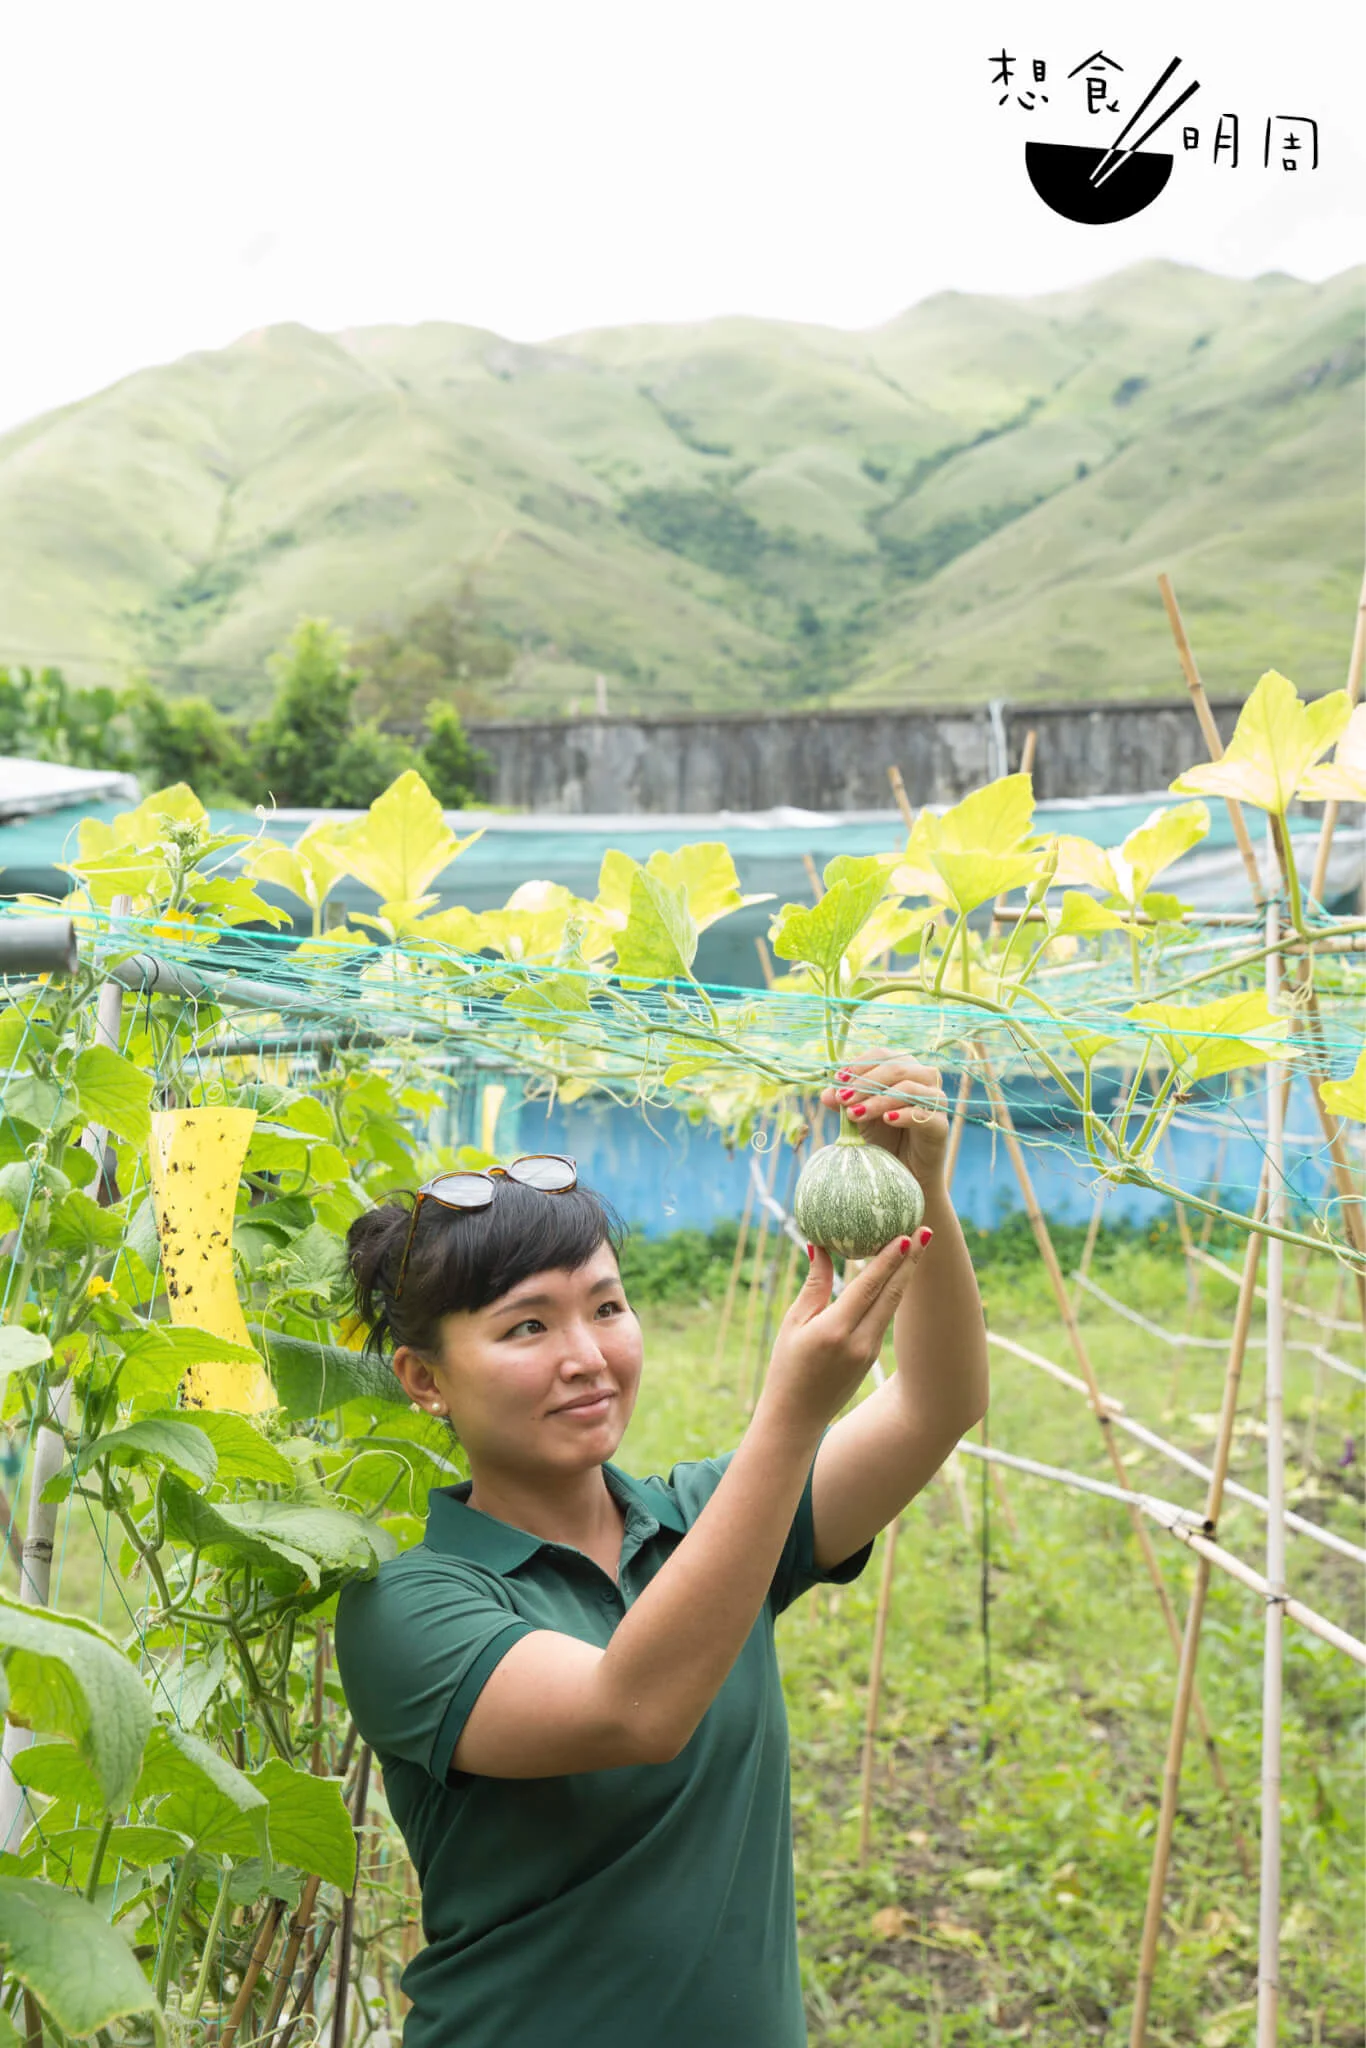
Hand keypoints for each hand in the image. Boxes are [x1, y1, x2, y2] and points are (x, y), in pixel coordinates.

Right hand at [761, 1233, 931, 1429]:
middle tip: (925, 1231)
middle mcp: (858, 1341)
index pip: (868, 1287)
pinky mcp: (872, 1357)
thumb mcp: (793, 1324)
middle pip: (891, 1293)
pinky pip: (884, 1317)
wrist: (797, 1417)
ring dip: (905, 1274)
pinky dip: (892, 1293)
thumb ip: (814, 1286)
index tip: (904, 1235)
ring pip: (892, 1305)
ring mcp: (869, 1351)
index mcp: (835, 1331)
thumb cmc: (786, 1367)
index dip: (888, 1260)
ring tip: (917, 1246)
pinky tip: (896, 1275)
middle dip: (910, 1260)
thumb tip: (821, 1247)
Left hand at [818, 1047, 951, 1184]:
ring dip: (878, 1099)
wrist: (903, 1172)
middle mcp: (924, 1079)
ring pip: (909, 1088)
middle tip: (844, 1098)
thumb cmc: (883, 1137)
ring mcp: (936, 1101)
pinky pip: (924, 1114)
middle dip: (866, 1082)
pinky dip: (903, 1114)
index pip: (883, 1055)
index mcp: (905, 1069)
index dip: (860, 1064)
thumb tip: (826, 1094)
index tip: (838, 1079)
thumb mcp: (858, 1116)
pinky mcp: (940, 1125)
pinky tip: (887, 1119)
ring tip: (855, 1113)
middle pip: (897, 1067)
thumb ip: (844, 1103)